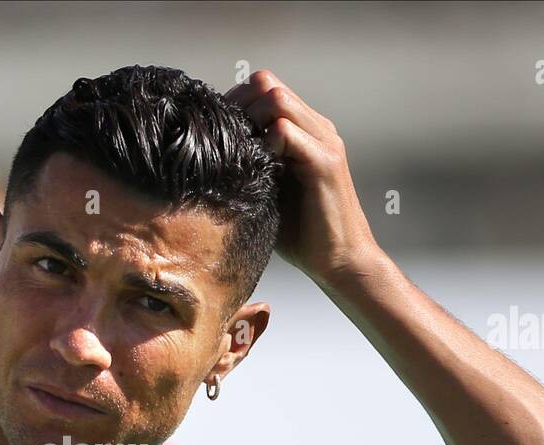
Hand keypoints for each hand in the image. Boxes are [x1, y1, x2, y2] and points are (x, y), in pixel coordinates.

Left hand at [225, 70, 383, 287]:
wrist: (337, 261)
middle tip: (223, 144)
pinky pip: (287, 131)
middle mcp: (315, 127)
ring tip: (241, 156)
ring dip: (249, 122)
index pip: (260, 88)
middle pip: (265, 83)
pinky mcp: (325, 162)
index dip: (233, 105)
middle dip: (236, 108)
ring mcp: (323, 141)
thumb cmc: (300, 233)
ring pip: (277, 99)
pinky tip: (257, 172)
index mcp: (302, 130)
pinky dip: (265, 144)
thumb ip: (249, 164)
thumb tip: (206, 156)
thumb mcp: (265, 190)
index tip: (216, 136)